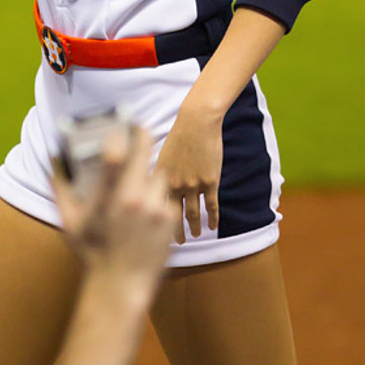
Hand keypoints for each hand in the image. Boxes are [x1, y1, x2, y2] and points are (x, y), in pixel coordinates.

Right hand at [53, 126, 173, 291]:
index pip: (115, 156)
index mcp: (107, 199)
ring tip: (141, 182)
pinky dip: (158, 197)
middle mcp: (132, 200)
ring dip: (150, 174)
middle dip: (142, 139)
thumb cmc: (92, 253)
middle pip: (144, 155)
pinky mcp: (169, 219)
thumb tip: (52, 164)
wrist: (120, 286)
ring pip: (158, 175)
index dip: (120, 135)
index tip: (121, 123)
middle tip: (140, 129)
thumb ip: (61, 189)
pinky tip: (148, 210)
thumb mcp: (70, 222)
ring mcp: (154, 209)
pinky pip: (166, 196)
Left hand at [155, 103, 223, 244]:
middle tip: (178, 242)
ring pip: (193, 213)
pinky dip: (212, 218)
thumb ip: (158, 173)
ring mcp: (193, 184)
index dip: (156, 221)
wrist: (197, 122)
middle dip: (174, 230)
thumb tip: (151, 186)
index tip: (155, 233)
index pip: (154, 206)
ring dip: (194, 227)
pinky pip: (211, 206)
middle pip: (172, 214)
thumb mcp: (161, 154)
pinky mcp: (210, 181)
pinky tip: (213, 226)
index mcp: (158, 177)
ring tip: (196, 235)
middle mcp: (174, 184)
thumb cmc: (178, 134)